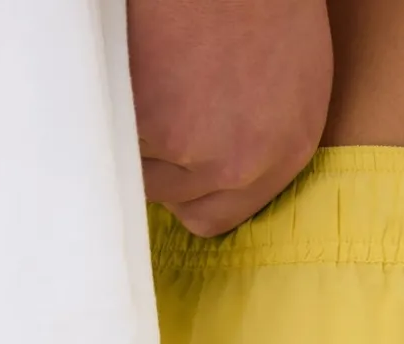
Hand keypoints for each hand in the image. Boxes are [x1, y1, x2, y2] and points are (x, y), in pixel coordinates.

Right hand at [128, 0, 333, 235]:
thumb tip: (215, 173)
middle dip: (155, 162)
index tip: (169, 164)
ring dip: (130, 132)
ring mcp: (196, 151)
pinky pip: (112, 132)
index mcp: (287, 151)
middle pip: (171, 200)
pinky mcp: (151, 125)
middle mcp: (245, 165)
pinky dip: (113, 102)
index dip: (184, 189)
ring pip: (136, 169)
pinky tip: (133, 65)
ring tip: (147, 77)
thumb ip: (260, 136)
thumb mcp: (290, 75)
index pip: (216, 217)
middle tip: (153, 107)